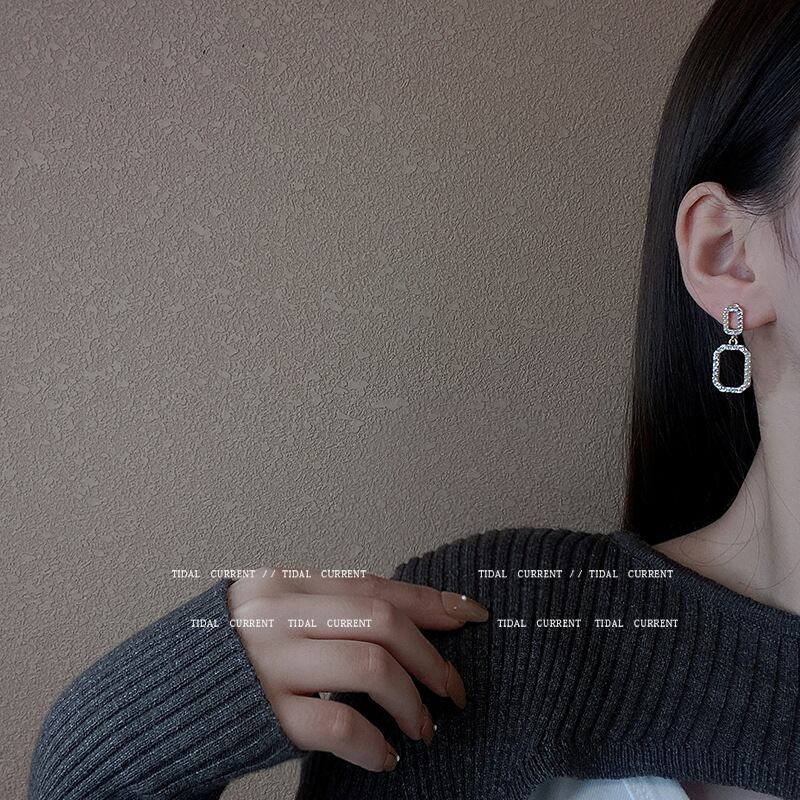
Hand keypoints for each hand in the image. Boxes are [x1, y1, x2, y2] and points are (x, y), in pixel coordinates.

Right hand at [227, 567, 488, 771]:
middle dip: (431, 656)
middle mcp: (279, 613)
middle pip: (381, 621)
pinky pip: (339, 724)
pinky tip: (386, 757)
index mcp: (286, 583)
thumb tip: (410, 618)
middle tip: (453, 690)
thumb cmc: (231, 658)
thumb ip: (328, 609)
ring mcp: (270, 662)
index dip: (430, 601)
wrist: (158, 702)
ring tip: (424, 726)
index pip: (374, 585)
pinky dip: (375, 743)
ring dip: (411, 700)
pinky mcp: (264, 714)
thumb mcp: (275, 615)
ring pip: (370, 665)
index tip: (471, 615)